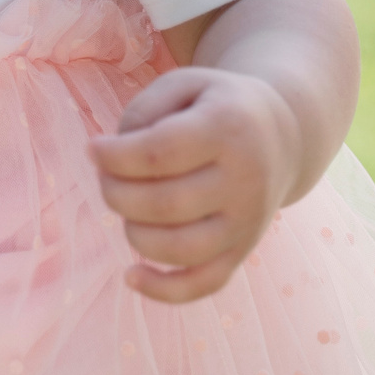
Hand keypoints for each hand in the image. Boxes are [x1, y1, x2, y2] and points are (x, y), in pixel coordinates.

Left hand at [88, 65, 302, 304]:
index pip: (159, 152)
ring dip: (134, 233)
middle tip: (106, 178)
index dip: (114, 156)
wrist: (282, 136)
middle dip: (117, 193)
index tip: (93, 149)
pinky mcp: (244, 251)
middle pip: (164, 204)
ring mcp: (247, 221)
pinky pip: (204, 284)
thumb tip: (112, 160)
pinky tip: (131, 276)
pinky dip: (163, 290)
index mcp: (227, 127)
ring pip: (180, 249)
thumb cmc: (215, 107)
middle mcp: (244, 179)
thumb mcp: (186, 84)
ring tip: (125, 209)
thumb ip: (144, 111)